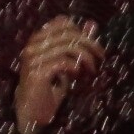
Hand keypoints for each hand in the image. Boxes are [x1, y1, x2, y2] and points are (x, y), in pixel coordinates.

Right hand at [13, 16, 101, 133]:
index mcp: (37, 39)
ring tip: (91, 70)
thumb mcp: (67, 62)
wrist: (32, 111)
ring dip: (85, 58)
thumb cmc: (49, 86)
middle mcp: (32, 46)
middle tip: (100, 57)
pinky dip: (74, 67)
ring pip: (68, 47)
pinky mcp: (37, 72)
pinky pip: (63, 62)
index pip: (63, 22)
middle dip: (90, 44)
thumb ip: (77, 42)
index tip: (92, 46)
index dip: (81, 32)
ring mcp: (33, 59)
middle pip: (69, 34)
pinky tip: (76, 75)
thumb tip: (92, 24)